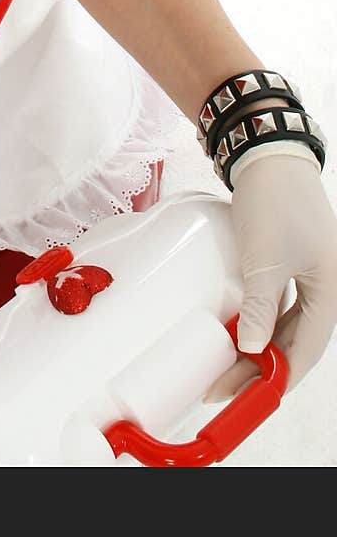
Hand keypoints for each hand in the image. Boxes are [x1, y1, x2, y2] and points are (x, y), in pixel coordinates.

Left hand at [203, 150, 336, 402]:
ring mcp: (306, 272)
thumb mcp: (265, 260)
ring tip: (224, 364)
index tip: (247, 396)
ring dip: (256, 343)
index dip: (277, 376)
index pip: (306, 349)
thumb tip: (250, 349)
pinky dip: (255, 318)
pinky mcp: (288, 259)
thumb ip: (260, 308)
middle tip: (223, 384)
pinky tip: (233, 329)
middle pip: (294, 338)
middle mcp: (323, 286)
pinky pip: (275, 301)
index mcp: (329, 290)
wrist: (267, 154)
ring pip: (282, 322)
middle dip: (261, 365)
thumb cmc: (275, 202)